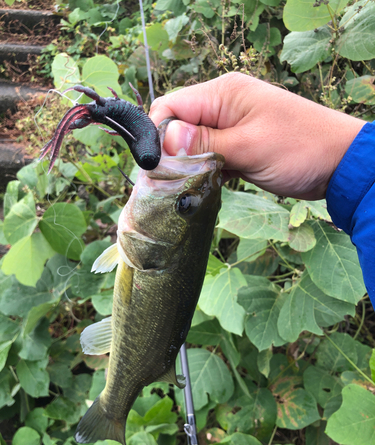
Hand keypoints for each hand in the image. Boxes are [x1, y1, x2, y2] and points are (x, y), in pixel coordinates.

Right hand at [149, 73, 364, 199]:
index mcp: (222, 93)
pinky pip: (210, 155)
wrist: (338, 164)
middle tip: (170, 182)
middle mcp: (223, 105)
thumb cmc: (298, 148)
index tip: (155, 166)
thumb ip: (204, 142)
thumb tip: (165, 141)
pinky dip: (206, 170)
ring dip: (190, 164)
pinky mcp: (238, 145)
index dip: (157, 134)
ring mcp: (231, 126)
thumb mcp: (248, 146)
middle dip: (172, 153)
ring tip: (189, 186)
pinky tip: (208, 185)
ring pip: (193, 144)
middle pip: (179, 126)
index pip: (171, 106)